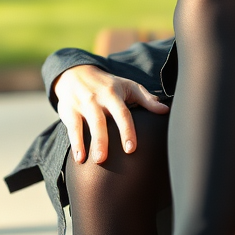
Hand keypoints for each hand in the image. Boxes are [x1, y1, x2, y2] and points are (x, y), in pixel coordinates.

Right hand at [53, 64, 168, 164]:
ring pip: (85, 125)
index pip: (122, 113)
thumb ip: (147, 99)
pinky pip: (72, 128)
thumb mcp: (128, 86)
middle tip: (104, 160)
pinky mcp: (68, 110)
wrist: (75, 72)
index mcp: (113, 94)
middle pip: (100, 121)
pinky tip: (79, 158)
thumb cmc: (108, 84)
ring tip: (95, 161)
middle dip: (102, 140)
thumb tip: (165, 110)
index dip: (126, 131)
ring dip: (88, 143)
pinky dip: (75, 143)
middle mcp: (96, 99)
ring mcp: (81, 105)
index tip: (131, 148)